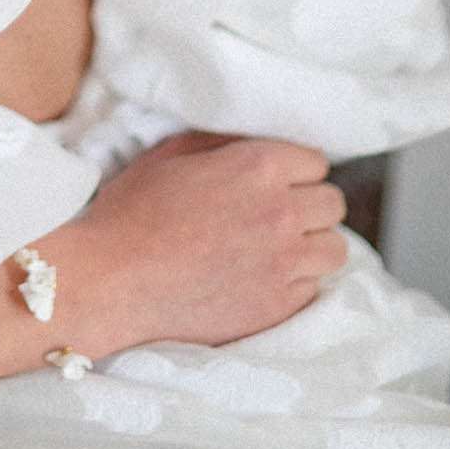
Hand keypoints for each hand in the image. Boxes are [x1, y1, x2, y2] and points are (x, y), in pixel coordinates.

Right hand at [33, 129, 349, 360]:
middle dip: (309, 204)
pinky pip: (313, 288)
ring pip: (334, 249)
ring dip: (312, 245)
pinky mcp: (278, 307)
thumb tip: (254, 142)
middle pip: (332, 203)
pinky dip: (295, 282)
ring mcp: (284, 264)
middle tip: (277, 213)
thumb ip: (225, 142)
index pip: (316, 161)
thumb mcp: (173, 153)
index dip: (293, 169)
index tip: (276, 180)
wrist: (114, 280)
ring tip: (279, 248)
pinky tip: (262, 277)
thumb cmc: (134, 211)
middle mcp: (282, 213)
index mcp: (258, 167)